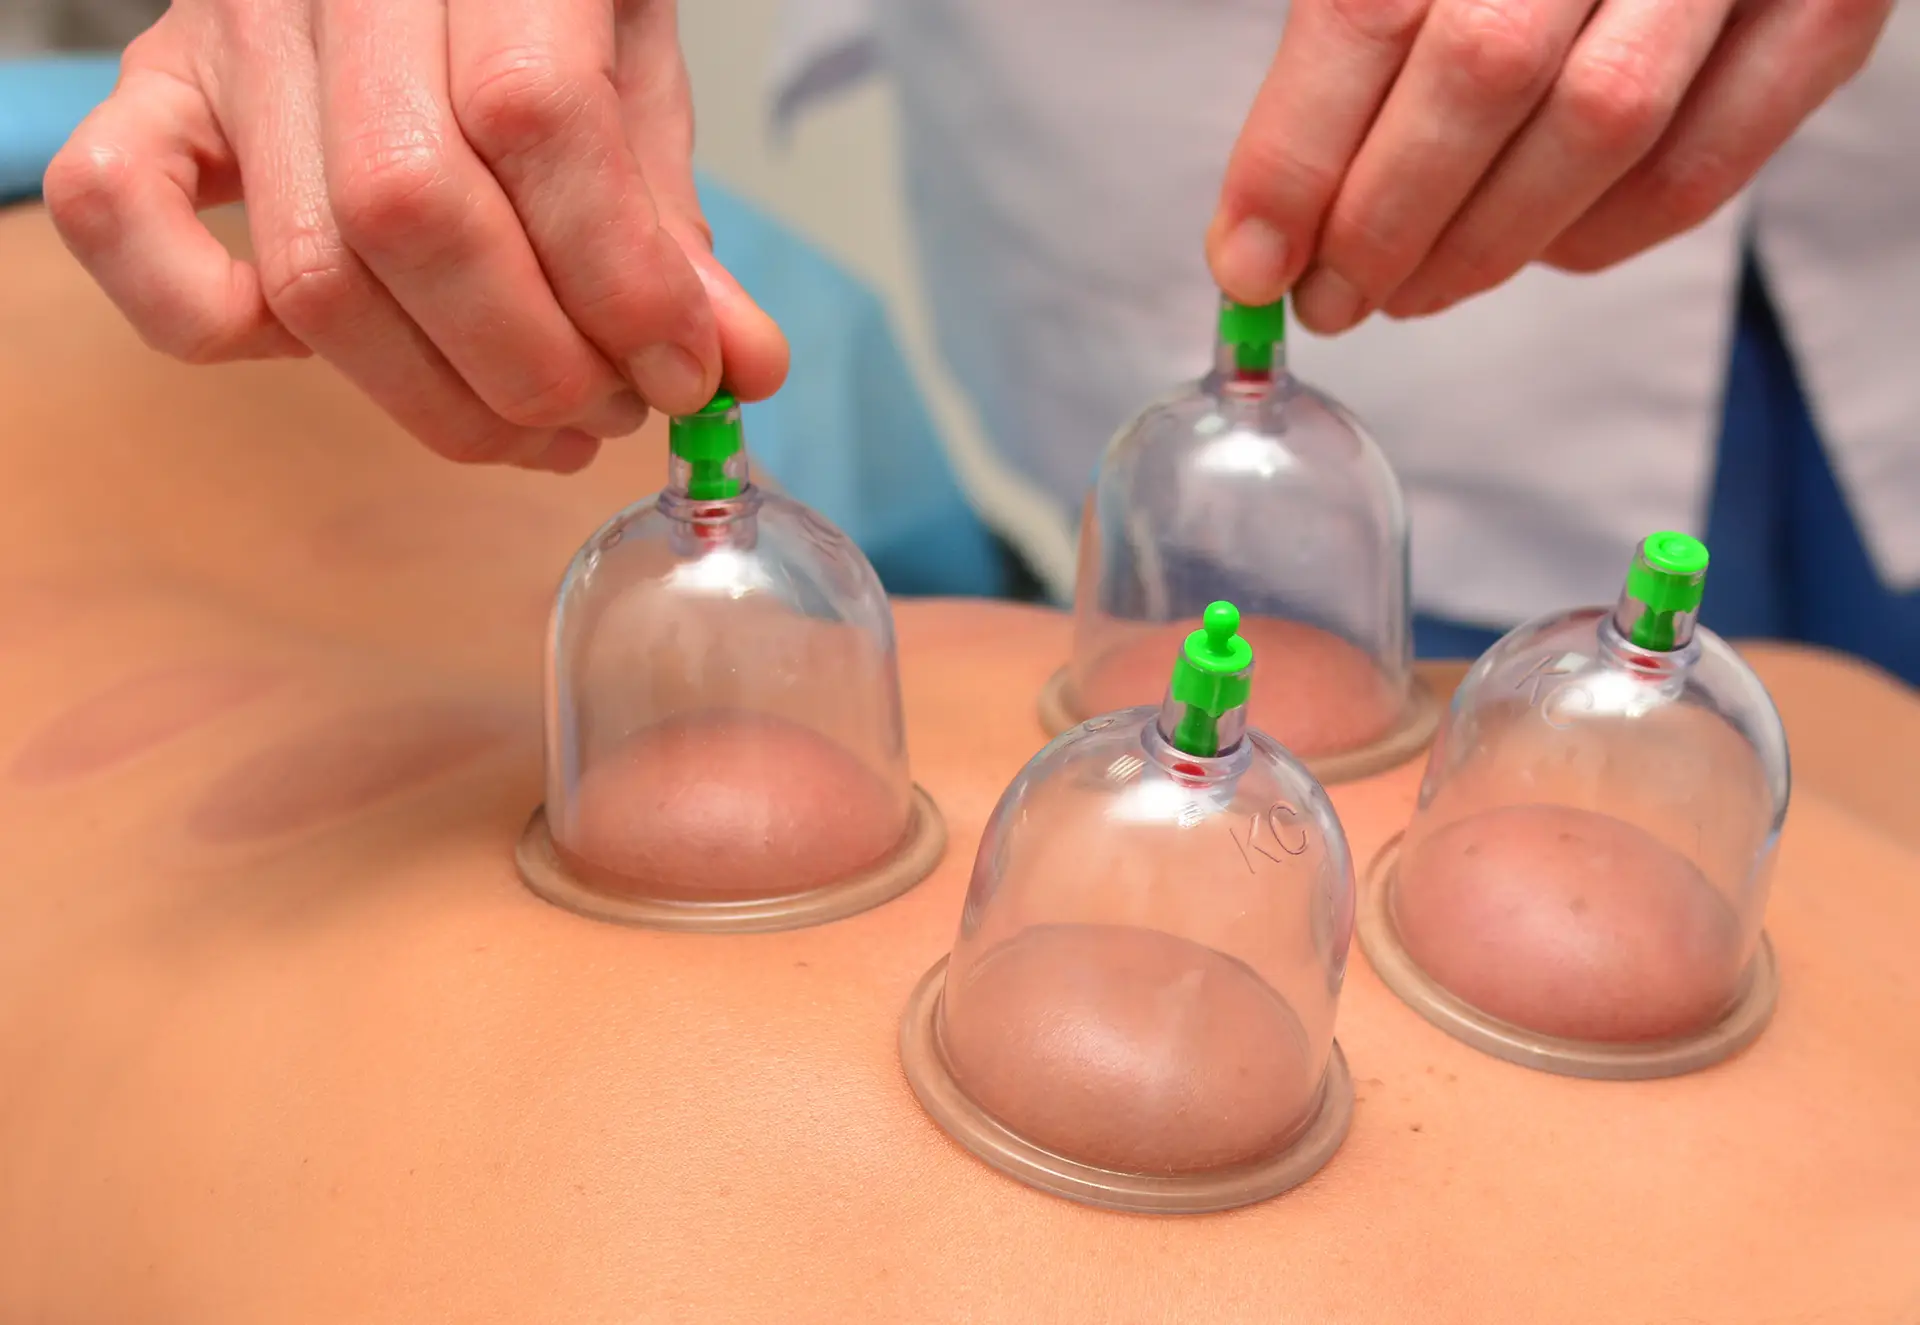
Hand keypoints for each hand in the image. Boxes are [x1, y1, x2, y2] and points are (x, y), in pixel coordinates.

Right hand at [44, 0, 788, 472]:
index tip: (689, 375)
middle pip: (409, 214)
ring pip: (309, 267)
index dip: (620, 279)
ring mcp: (225, 37)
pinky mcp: (155, 93)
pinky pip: (117, 216)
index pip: (535, 118)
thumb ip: (671, 217)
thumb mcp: (632, 70)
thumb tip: (741, 370)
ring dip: (438, 396)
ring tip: (541, 423)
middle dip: (533, 363)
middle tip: (610, 410)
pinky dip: (201, 318)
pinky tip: (340, 356)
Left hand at [1206, 0, 1893, 333]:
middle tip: (1330, 297)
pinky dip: (1594, 238)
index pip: (1367, 9)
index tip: (1249, 259)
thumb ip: (1359, 36)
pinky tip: (1529, 252)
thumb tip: (1266, 223)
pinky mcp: (1827, 13)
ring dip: (1480, 247)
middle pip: (1482, 73)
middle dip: (1383, 220)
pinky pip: (1700, 169)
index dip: (1297, 154)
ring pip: (1599, 130)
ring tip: (1407, 291)